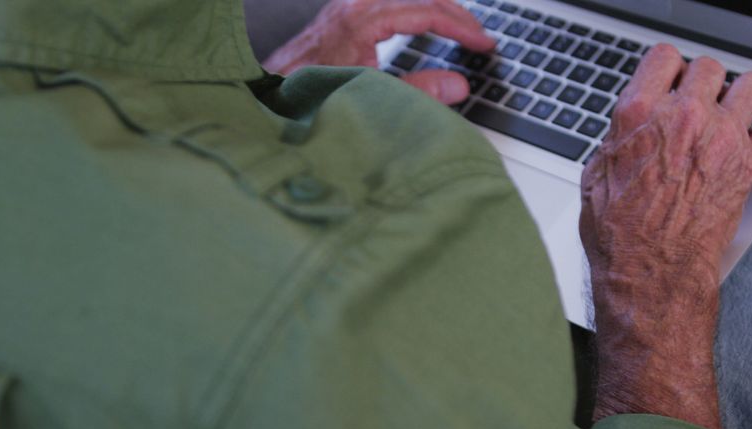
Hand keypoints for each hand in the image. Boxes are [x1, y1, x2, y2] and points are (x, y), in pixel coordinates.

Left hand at [263, 0, 495, 103]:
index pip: (428, 11)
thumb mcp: (370, 97)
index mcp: (365, 19)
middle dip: (455, 13)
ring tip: (458, 24)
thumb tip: (458, 85)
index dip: (462, 28)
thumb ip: (418, 91)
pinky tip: (421, 18)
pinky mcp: (343, 10)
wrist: (268, 94)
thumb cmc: (311, 96)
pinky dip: (413, 5)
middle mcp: (356, 3)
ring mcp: (349, 3)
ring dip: (435, 5)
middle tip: (479, 35)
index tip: (483, 44)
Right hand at [580, 44, 751, 428]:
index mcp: (639, 113)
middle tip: (699, 105)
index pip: (665, 56)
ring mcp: (720, 139)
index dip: (667, 69)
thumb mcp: (595, 176)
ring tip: (731, 116)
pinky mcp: (747, 166)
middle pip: (711, 67)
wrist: (649, 274)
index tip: (669, 83)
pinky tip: (749, 149)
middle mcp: (683, 118)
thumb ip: (620, 139)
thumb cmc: (618, 235)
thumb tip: (629, 130)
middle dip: (704, 84)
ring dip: (743, 99)